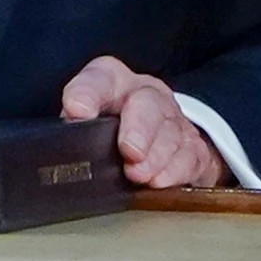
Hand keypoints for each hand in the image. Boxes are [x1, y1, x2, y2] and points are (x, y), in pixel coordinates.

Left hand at [59, 55, 225, 190]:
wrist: (156, 139)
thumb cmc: (112, 131)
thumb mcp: (87, 123)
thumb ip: (74, 129)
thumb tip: (67, 143)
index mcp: (113, 83)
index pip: (99, 78)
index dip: (87, 93)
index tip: (77, 111)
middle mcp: (147, 95)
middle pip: (148, 102)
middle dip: (139, 128)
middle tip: (130, 152)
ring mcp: (174, 120)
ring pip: (171, 132)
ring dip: (155, 157)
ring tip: (140, 176)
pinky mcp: (194, 147)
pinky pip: (190, 156)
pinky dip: (174, 171)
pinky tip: (161, 181)